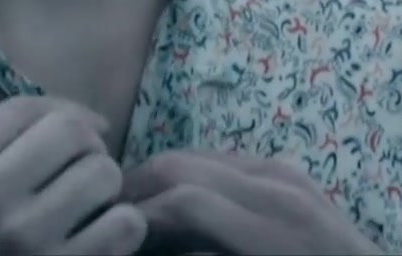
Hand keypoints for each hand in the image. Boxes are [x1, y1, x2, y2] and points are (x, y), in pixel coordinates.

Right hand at [0, 95, 147, 254]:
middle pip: (72, 132)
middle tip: (82, 183)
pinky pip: (125, 224)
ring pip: (104, 173)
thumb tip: (80, 121)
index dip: (65, 115)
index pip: (23, 109)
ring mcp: (21, 238)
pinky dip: (122, 234)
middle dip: (87, 153)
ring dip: (106, 196)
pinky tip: (99, 246)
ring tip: (87, 218)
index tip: (81, 137)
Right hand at [121, 150, 380, 255]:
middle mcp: (279, 185)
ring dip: (161, 181)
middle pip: (183, 165)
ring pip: (200, 157)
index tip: (109, 237)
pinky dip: (193, 179)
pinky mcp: (293, 174)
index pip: (182, 199)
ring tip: (134, 216)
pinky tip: (179, 210)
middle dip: (137, 190)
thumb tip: (151, 245)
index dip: (136, 219)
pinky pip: (228, 163)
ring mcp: (289, 174)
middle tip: (108, 221)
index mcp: (274, 222)